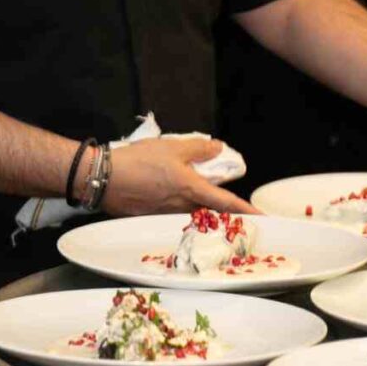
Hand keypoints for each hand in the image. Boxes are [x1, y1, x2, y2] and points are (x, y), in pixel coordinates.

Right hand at [102, 138, 258, 215]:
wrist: (103, 178)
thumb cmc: (138, 161)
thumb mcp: (172, 147)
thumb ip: (198, 148)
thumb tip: (217, 147)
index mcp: (192, 189)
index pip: (227, 202)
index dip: (246, 210)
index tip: (262, 218)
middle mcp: (182, 207)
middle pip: (208, 209)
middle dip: (219, 207)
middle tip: (227, 202)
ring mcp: (166, 214)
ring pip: (189, 210)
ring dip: (195, 204)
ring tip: (190, 190)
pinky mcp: (150, 216)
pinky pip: (170, 211)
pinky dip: (175, 203)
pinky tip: (164, 191)